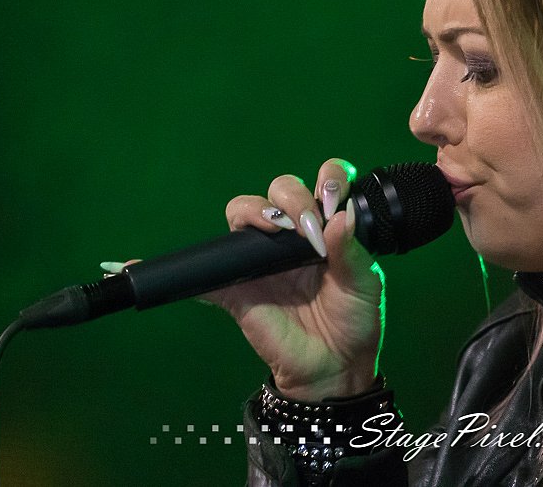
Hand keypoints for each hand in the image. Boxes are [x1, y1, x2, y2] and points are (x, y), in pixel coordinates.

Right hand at [202, 158, 382, 400]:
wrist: (336, 367)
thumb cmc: (355, 319)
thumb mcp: (364, 285)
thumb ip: (352, 251)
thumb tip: (341, 216)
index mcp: (327, 228)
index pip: (324, 184)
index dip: (328, 177)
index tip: (332, 196)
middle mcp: (294, 235)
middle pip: (280, 190)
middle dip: (293, 196)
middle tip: (308, 226)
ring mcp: (263, 259)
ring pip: (243, 213)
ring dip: (256, 211)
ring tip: (277, 230)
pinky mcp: (239, 288)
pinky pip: (208, 275)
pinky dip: (193, 271)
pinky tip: (178, 268)